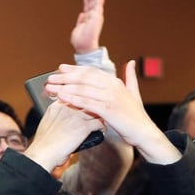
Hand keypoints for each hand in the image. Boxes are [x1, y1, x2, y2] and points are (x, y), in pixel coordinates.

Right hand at [24, 100, 103, 171]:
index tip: (89, 104)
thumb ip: (57, 116)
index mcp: (56, 106)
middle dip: (93, 106)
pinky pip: (99, 123)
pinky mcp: (83, 127)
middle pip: (86, 100)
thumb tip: (67, 118)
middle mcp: (66, 107)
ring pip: (95, 110)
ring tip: (103, 120)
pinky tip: (102, 130)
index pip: (74, 95)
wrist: (42, 154)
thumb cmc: (44, 144)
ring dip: (100, 115)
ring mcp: (75, 116)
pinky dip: (102, 127)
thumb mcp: (48, 123)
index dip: (83, 99)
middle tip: (100, 111)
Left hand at [46, 61, 176, 163]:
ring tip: (51, 88)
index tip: (60, 68)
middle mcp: (112, 86)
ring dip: (64, 87)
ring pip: (83, 89)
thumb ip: (130, 77)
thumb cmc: (136, 116)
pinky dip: (73, 98)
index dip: (75, 69)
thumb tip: (130, 62)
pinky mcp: (108, 109)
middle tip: (50, 78)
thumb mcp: (134, 93)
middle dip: (65, 77)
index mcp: (116, 82)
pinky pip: (87, 102)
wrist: (144, 132)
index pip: (91, 72)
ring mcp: (110, 97)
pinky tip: (61, 97)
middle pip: (84, 78)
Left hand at [70, 0, 105, 54]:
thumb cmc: (80, 41)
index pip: (88, 4)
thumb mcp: (78, 28)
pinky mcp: (97, 16)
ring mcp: (95, 15)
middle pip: (92, 0)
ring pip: (95, 0)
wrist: (84, 47)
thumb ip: (80, 21)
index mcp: (87, 18)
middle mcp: (92, 15)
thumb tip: (81, 14)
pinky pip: (98, 4)